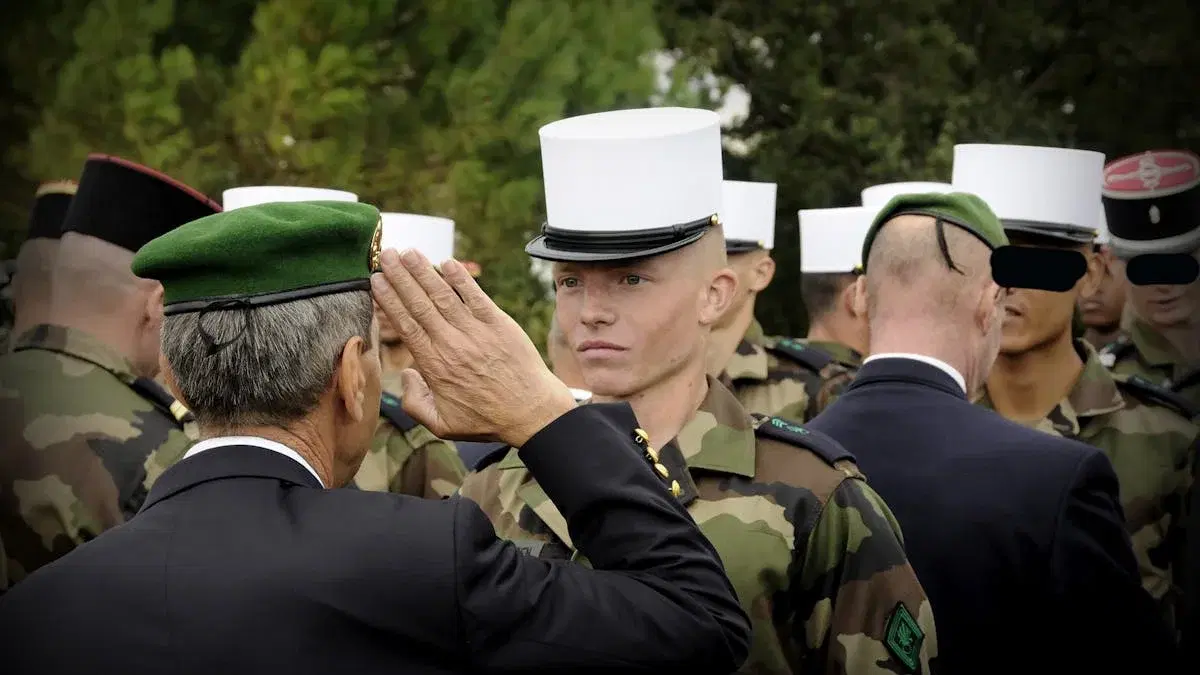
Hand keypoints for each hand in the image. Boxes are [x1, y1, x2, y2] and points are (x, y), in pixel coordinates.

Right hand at [371, 248, 576, 446]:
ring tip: (409, 253)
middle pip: (420, 304)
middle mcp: (452, 344)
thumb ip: (415, 403)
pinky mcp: (499, 324)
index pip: (406, 326)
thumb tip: (406, 375)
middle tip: (386, 256)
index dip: (389, 300)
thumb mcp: (443, 425)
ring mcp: (476, 332)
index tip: (376, 281)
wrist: (531, 413)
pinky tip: (447, 262)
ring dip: (425, 272)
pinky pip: (477, 297)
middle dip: (401, 277)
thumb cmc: (487, 420)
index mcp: (435, 365)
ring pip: (444, 296)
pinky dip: (462, 279)